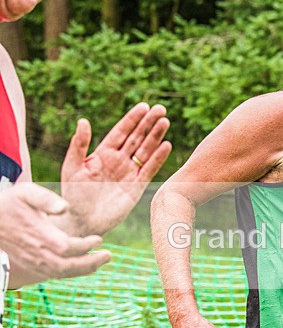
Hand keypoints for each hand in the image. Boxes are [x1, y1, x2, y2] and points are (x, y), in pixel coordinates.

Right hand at [0, 182, 110, 287]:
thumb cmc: (9, 203)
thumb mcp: (26, 193)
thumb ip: (45, 198)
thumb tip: (65, 207)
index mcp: (38, 235)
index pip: (67, 247)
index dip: (86, 246)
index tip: (98, 239)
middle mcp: (35, 252)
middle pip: (67, 266)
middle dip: (91, 263)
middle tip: (108, 256)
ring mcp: (32, 261)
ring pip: (61, 274)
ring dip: (83, 270)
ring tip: (100, 262)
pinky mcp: (30, 265)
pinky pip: (53, 275)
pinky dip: (71, 273)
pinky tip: (84, 267)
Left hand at [59, 102, 171, 235]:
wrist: (83, 221)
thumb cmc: (73, 195)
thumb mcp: (72, 167)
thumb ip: (79, 145)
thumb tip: (83, 120)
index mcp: (103, 153)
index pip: (121, 132)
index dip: (132, 119)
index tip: (144, 106)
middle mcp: (119, 160)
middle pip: (137, 138)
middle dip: (148, 123)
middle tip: (161, 109)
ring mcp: (129, 172)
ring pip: (146, 150)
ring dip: (156, 136)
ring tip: (165, 121)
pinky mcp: (137, 186)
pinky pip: (150, 169)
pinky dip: (158, 158)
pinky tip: (166, 145)